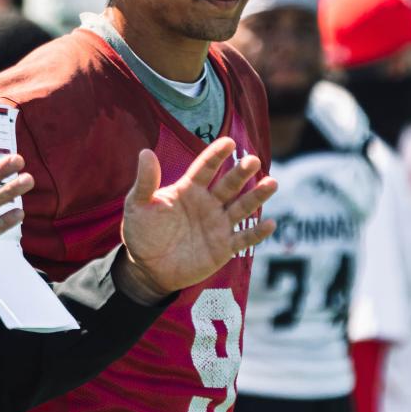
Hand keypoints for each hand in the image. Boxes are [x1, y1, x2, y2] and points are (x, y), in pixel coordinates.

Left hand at [118, 137, 276, 302]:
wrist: (147, 268)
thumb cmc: (142, 233)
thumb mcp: (138, 205)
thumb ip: (145, 181)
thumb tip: (145, 152)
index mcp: (188, 189)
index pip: (205, 168)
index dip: (216, 155)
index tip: (229, 143)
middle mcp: (207, 203)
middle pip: (229, 185)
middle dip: (242, 173)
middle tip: (254, 161)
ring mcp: (217, 225)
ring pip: (242, 208)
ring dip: (257, 196)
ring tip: (272, 183)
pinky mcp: (223, 248)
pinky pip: (244, 239)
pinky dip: (257, 233)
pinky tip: (270, 224)